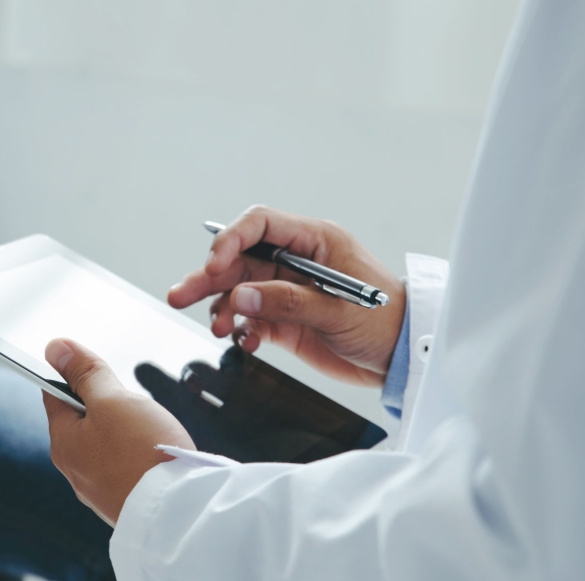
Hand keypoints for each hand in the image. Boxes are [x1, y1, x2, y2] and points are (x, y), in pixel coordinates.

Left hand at [42, 338, 194, 526]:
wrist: (180, 512)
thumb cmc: (144, 454)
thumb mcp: (113, 399)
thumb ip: (85, 373)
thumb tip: (55, 348)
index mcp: (63, 442)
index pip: (54, 395)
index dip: (73, 374)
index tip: (93, 368)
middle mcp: (75, 469)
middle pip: (83, 419)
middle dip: (108, 404)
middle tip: (132, 405)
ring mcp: (99, 488)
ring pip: (107, 442)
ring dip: (126, 428)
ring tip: (148, 431)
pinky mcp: (123, 500)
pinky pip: (125, 465)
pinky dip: (138, 453)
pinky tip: (156, 453)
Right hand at [168, 205, 404, 386]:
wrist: (404, 359)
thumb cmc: (386, 322)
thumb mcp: (339, 310)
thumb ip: (288, 302)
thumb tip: (242, 297)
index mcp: (314, 242)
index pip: (259, 225)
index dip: (230, 240)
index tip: (213, 264)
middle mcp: (295, 262)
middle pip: (238, 260)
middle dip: (208, 277)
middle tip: (180, 295)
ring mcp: (287, 290)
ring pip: (238, 290)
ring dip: (220, 307)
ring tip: (216, 327)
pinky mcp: (284, 319)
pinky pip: (249, 318)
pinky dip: (241, 329)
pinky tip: (246, 341)